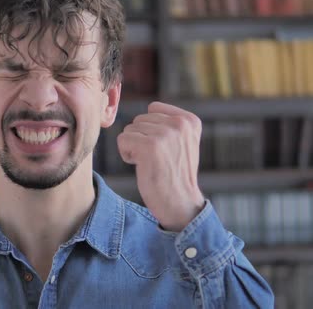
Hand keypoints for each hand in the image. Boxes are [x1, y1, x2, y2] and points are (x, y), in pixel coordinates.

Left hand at [117, 102, 204, 231]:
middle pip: (139, 120)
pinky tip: (142, 166)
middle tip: (156, 159)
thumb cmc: (175, 174)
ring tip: (151, 163)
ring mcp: (164, 133)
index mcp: (189, 120)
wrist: (180, 203)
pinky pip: (122, 140)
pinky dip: (127, 154)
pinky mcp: (149, 146)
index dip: (150, 129)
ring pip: (129, 130)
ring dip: (134, 147)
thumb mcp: (182, 142)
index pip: (153, 108)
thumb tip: (146, 111)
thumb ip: (169, 123)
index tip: (163, 148)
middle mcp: (179, 123)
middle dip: (141, 139)